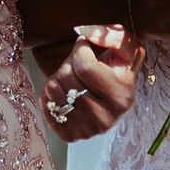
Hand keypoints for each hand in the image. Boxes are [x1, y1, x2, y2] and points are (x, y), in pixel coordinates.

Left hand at [42, 24, 141, 140]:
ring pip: (53, 90)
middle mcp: (106, 118)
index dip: (80, 49)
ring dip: (58, 78)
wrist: (108, 95)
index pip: (85, 67)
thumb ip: (113, 36)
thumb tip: (90, 34)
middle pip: (67, 77)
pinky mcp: (70, 135)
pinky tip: (64, 94)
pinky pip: (45, 106)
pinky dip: (50, 96)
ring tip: (71, 79)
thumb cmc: (114, 67)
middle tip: (77, 64)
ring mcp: (87, 130)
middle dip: (69, 63)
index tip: (84, 45)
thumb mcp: (124, 48)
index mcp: (122, 96)